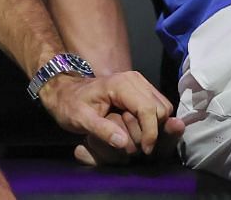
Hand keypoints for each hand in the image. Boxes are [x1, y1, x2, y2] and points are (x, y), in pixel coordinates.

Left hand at [39, 70, 181, 161]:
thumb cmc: (71, 105)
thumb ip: (101, 130)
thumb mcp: (80, 119)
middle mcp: (134, 79)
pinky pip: (159, 108)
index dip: (150, 133)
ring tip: (134, 134)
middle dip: (152, 130)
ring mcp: (140, 82)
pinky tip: (138, 127)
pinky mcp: (142, 89)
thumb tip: (123, 142)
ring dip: (154, 126)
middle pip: (160, 110)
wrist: (66, 92)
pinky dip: (153, 121)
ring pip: (163, 109)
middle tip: (135, 142)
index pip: (148, 110)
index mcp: (120, 84)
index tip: (144, 150)